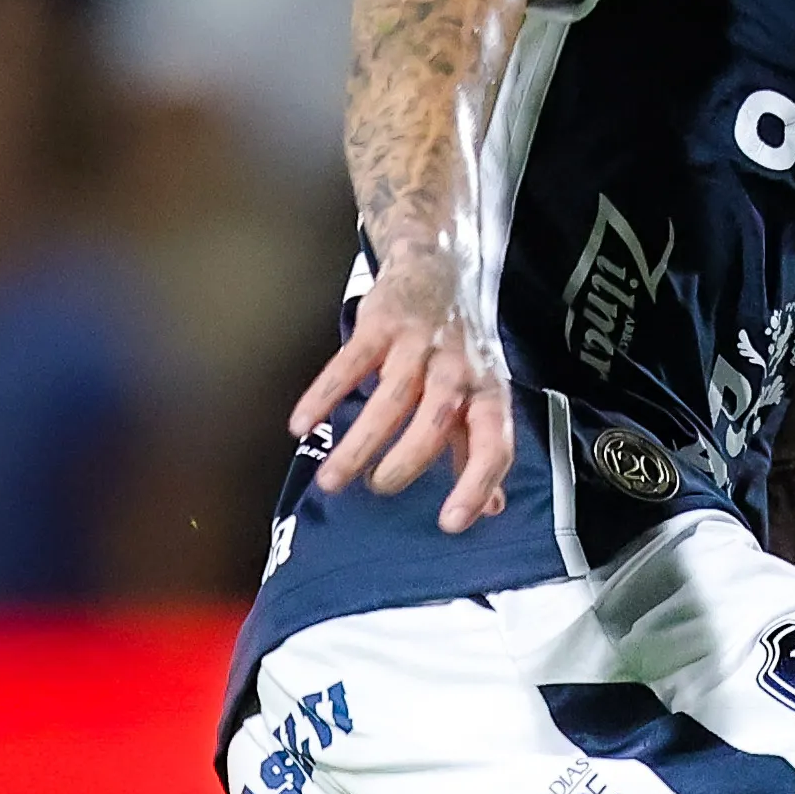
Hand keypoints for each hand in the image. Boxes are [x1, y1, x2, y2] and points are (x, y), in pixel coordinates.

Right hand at [290, 232, 516, 532]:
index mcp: (488, 395)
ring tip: (332, 480)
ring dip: (359, 443)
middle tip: (377, 490)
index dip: (476, 484)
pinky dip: (322, 396)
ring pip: (389, 399)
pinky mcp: (381, 325)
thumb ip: (477, 451)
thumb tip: (491, 508)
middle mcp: (458, 371)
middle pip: (435, 422)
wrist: (440, 270)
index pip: (493, 444)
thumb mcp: (480, 396)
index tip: (450, 523)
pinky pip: (349, 364)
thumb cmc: (460, 351)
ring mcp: (419, 346)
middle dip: (404, 462)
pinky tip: (301, 426)